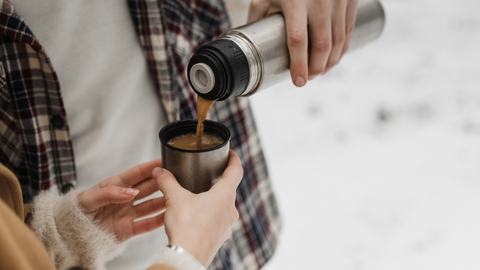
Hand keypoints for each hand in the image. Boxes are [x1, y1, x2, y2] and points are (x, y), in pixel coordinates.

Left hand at [77, 159, 166, 242]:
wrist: (70, 235)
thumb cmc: (76, 212)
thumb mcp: (89, 198)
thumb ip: (110, 193)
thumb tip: (131, 192)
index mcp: (115, 186)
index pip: (136, 174)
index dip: (150, 167)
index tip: (163, 162)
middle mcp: (124, 199)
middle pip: (147, 188)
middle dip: (161, 182)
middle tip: (175, 177)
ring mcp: (127, 214)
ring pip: (150, 205)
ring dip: (162, 201)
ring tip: (175, 196)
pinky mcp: (128, 229)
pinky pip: (146, 225)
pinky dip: (157, 221)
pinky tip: (167, 216)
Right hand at [152, 150, 242, 266]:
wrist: (187, 257)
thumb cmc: (187, 228)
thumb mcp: (175, 198)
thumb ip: (167, 182)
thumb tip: (159, 172)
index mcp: (225, 195)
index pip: (236, 171)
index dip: (234, 159)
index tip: (230, 153)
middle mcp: (230, 210)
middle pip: (229, 189)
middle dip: (218, 180)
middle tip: (208, 173)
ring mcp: (227, 225)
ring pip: (223, 206)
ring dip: (213, 199)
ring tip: (198, 195)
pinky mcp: (220, 237)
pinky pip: (218, 221)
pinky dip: (209, 215)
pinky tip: (196, 216)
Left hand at [247, 0, 358, 85]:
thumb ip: (258, 16)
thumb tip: (252, 44)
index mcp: (295, 1)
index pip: (298, 39)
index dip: (299, 64)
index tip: (298, 82)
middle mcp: (319, 0)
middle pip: (322, 45)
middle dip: (316, 68)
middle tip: (308, 79)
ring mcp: (338, 0)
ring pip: (339, 41)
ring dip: (331, 62)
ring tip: (320, 72)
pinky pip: (348, 30)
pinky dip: (342, 49)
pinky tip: (334, 58)